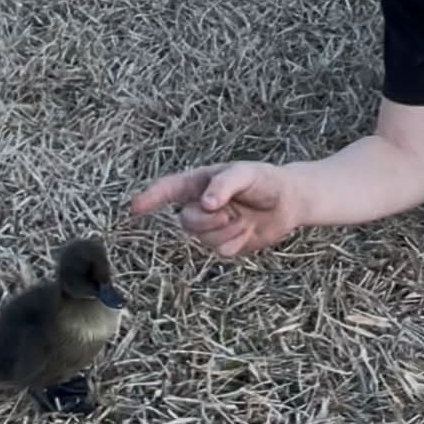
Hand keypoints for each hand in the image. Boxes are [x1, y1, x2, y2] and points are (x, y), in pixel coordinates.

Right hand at [130, 162, 298, 256]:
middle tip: (232, 213)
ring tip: (244, 218)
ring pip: (203, 239)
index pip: (168, 190)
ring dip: (226, 231)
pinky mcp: (225, 243)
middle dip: (208, 221)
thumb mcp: (247, 173)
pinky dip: (236, 242)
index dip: (150, 198)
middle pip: (186, 221)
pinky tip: (248, 231)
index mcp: (200, 183)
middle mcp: (201, 205)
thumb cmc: (266, 180)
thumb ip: (224, 184)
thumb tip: (205, 203)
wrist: (289, 202)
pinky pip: (221, 251)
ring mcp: (212, 226)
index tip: (134, 209)